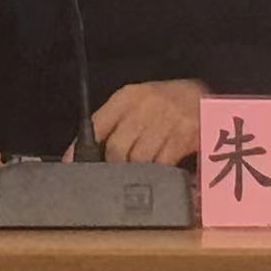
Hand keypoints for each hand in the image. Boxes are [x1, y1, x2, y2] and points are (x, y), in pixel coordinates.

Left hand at [66, 79, 207, 164]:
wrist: (200, 96)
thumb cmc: (162, 103)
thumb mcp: (136, 103)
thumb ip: (113, 122)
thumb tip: (83, 152)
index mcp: (127, 97)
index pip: (96, 123)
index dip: (80, 148)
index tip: (70, 164)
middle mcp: (144, 106)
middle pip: (117, 147)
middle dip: (114, 165)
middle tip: (117, 173)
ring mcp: (165, 121)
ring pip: (139, 158)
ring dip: (136, 171)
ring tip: (139, 174)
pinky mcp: (183, 136)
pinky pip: (162, 163)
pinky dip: (158, 172)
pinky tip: (159, 172)